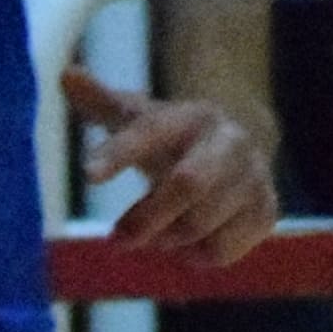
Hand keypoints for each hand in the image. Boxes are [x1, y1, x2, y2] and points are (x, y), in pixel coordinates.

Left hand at [63, 65, 277, 266]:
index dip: (119, 153)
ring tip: (154, 238)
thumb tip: (66, 75)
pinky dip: (196, 256)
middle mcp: (228, 143)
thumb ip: (101, 101)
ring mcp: (253, 177)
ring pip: (203, 222)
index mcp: (190, 116)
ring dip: (167, 239)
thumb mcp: (139, 116)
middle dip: (147, 216)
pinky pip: (224, 249)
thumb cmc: (174, 136)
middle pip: (188, 183)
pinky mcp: (266, 211)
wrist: (240, 146)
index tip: (87, 175)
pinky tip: (187, 247)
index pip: (151, 131)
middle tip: (117, 239)